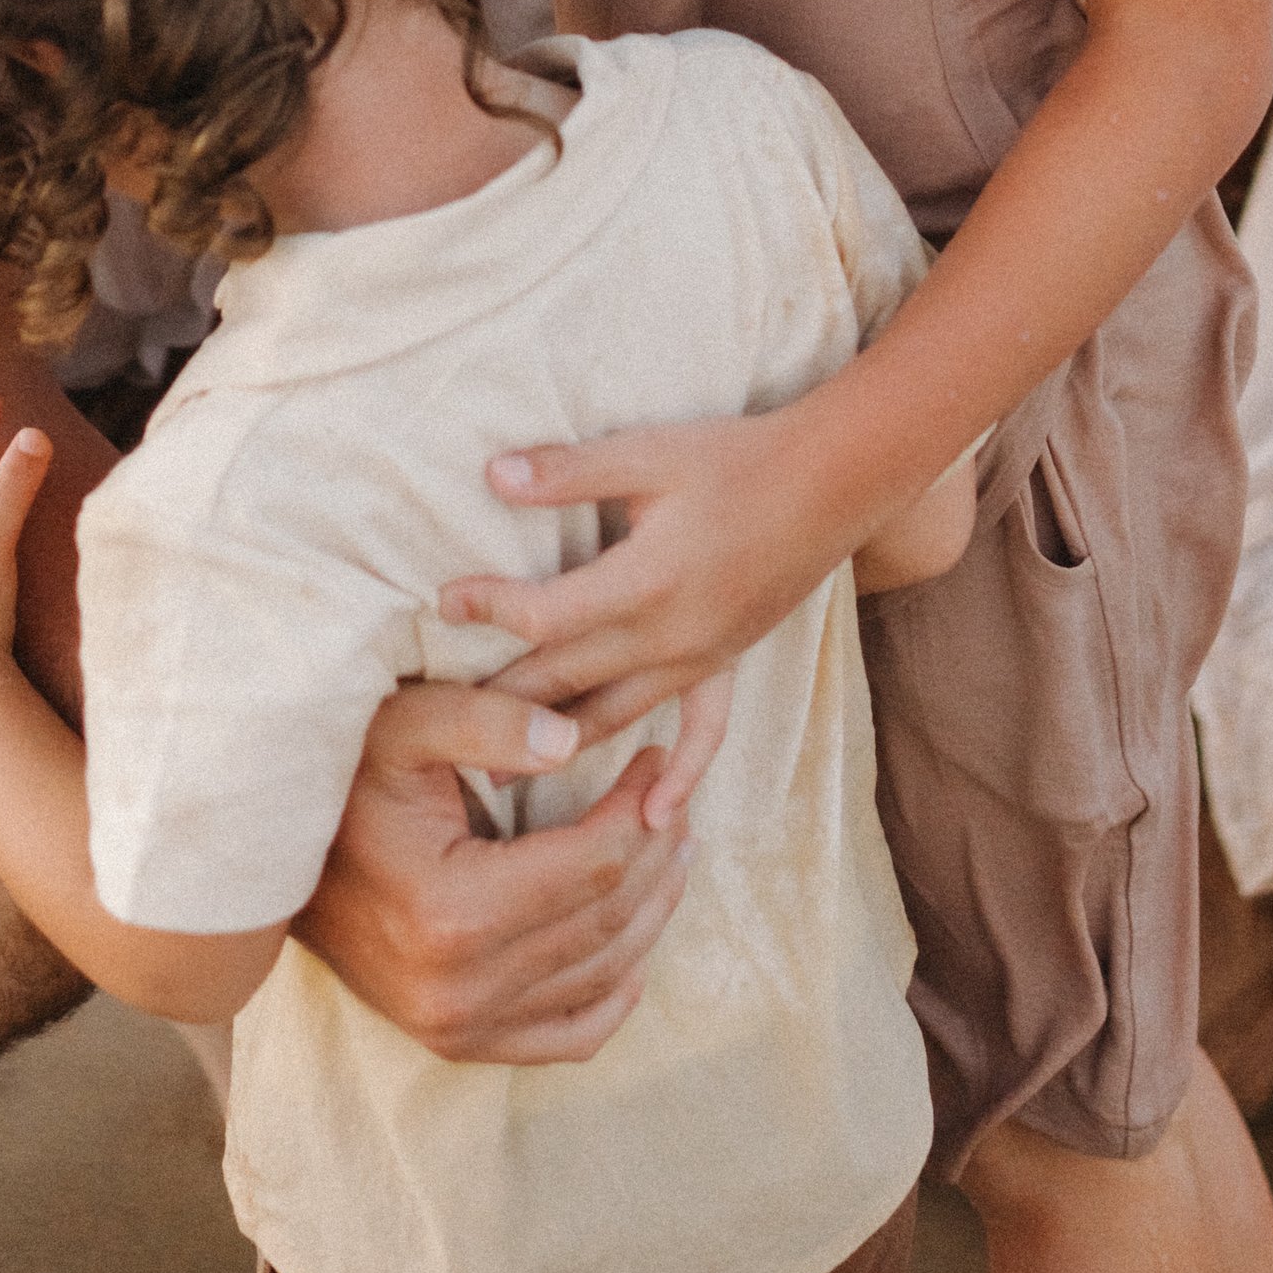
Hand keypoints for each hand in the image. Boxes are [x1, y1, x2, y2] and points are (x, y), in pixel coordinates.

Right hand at [297, 673, 726, 1064]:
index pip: (595, 865)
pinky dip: (612, 996)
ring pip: (600, 976)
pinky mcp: (455, 1042)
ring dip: (652, 912)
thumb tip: (570, 740)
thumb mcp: (402, 727)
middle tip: (675, 799)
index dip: (640, 808)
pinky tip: (634, 949)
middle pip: (607, 920)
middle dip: (656, 854)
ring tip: (671, 850)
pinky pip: (565, 1037)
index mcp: (453, 912)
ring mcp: (457, 1027)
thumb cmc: (341, 783)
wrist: (271, 868)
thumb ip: (486, 720)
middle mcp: (459, 988)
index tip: (655, 760)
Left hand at [437, 404, 854, 741]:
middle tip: (440, 723)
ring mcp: (700, 659)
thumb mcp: (648, 452)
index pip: (545, 615)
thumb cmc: (735, 459)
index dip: (488, 609)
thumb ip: (570, 471)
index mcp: (644, 581)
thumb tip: (491, 474)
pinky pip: (702, 734)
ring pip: (614, 717)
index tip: (442, 603)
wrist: (832, 482)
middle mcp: (669, 636)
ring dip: (555, 744)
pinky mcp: (726, 665)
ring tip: (497, 775)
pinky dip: (680, 778)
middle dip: (500, 700)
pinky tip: (655, 820)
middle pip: (567, 680)